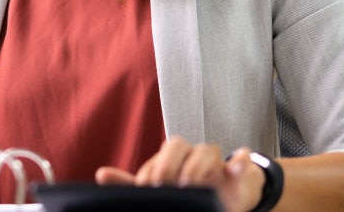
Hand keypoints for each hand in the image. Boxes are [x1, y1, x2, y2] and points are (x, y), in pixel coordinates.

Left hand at [94, 136, 265, 211]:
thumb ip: (130, 185)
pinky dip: (240, 161)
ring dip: (198, 165)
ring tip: (191, 184)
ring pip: (207, 150)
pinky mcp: (239, 173)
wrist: (227, 198)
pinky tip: (237, 164)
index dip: (153, 169)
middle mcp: (193, 156)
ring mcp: (216, 164)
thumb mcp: (159, 191)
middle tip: (165, 187)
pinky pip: (242, 161)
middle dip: (168, 165)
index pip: (161, 154)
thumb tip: (101, 174)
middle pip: (178, 145)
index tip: (147, 188)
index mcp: (175, 159)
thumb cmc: (189, 193)